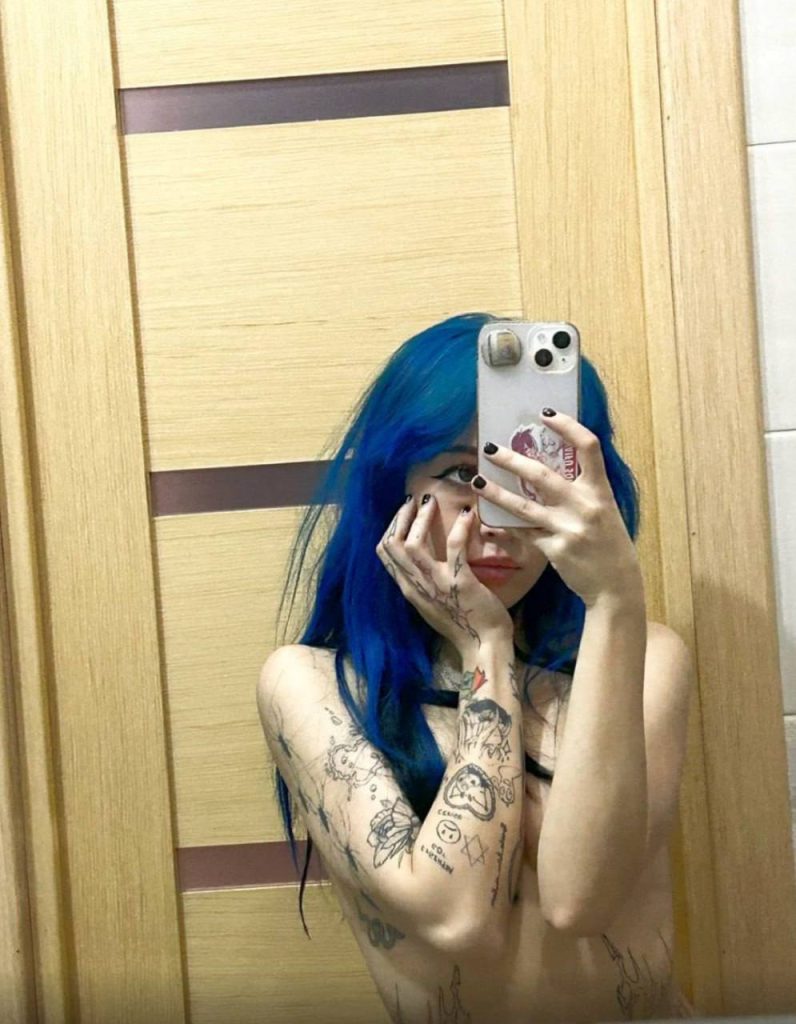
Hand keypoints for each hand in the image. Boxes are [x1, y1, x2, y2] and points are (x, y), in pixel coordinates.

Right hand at [375, 495, 512, 658]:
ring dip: (421, 519)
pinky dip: (459, 527)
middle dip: (401, 517)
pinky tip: (467, 514)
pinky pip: (454, 547)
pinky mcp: (459, 582)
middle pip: (392, 544)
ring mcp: (436, 584)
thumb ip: (422, 582)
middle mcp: (416, 586)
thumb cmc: (462, 624)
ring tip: (431, 502)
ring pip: (413, 544)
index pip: (384, 553)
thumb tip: (421, 560)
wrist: (482, 646)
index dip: (391, 527)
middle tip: (413, 500)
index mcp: (409, 589)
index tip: (403, 513)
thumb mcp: (431, 603)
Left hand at [474, 410, 643, 608]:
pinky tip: (487, 521)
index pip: (588, 447)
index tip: (546, 414)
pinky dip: (504, 527)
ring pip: (523, 506)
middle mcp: (584, 506)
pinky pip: (522, 534)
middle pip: (542, 475)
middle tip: (490, 448)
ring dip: (496, 492)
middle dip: (512, 459)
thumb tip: (560, 466)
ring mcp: (567, 528)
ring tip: (476, 481)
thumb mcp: (606, 511)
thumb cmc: (610, 545)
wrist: (615, 586)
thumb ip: (585, 490)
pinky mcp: (553, 549)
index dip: (567, 426)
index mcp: (600, 491)